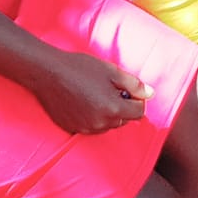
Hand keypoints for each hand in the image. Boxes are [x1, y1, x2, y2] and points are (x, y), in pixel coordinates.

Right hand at [29, 50, 147, 134]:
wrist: (47, 73)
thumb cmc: (80, 68)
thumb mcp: (111, 71)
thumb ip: (134, 84)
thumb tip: (150, 94)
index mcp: (113, 110)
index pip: (139, 112)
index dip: (136, 99)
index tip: (127, 88)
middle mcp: (101, 124)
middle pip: (123, 120)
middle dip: (122, 106)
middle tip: (109, 88)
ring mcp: (85, 129)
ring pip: (107, 124)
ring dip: (107, 112)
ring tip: (94, 93)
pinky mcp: (73, 129)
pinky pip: (91, 126)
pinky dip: (92, 116)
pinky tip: (83, 101)